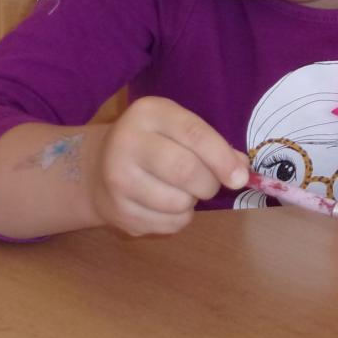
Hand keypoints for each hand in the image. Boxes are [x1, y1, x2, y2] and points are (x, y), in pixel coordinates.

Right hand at [90, 96, 250, 236]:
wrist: (96, 167)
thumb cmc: (152, 142)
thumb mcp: (178, 128)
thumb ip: (212, 143)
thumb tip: (241, 170)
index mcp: (148, 113)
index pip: (194, 134)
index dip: (222, 158)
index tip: (240, 177)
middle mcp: (127, 142)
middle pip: (186, 171)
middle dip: (209, 183)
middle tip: (209, 184)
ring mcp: (117, 179)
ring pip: (178, 202)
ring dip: (192, 201)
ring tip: (182, 190)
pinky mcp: (117, 212)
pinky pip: (168, 224)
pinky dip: (180, 218)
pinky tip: (167, 205)